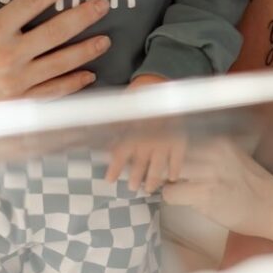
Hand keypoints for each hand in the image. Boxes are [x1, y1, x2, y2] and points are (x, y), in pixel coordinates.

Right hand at [0, 0, 112, 105]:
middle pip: (56, 32)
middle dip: (83, 16)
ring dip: (86, 50)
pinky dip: (73, 84)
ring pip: (61, 63)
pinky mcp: (18, 101)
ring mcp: (17, 81)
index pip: (35, 0)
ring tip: (105, 40)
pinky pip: (52, 91)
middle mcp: (10, 55)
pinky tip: (88, 74)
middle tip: (104, 4)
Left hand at [105, 74, 187, 193]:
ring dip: (153, 180)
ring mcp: (164, 142)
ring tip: (149, 189)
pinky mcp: (178, 139)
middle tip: (132, 187)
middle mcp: (146, 141)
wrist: (160, 84)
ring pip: (157, 167)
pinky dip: (175, 169)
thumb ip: (111, 126)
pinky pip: (177, 159)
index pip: (120, 156)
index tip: (109, 180)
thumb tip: (93, 136)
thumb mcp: (120, 109)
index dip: (114, 169)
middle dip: (135, 178)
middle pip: (139, 166)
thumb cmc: (137, 97)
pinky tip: (172, 178)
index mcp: (130, 134)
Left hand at [160, 135, 272, 239]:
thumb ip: (206, 156)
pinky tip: (184, 201)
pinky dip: (172, 198)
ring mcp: (209, 172)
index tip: (159, 159)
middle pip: (168, 152)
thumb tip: (175, 159)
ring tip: (170, 188)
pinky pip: (171, 194)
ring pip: (165, 173)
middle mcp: (213, 151)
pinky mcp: (206, 193)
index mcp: (218, 141)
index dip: (164, 150)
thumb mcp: (231, 160)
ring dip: (163, 183)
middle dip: (158, 165)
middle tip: (158, 177)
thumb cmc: (252, 188)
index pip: (177, 138)